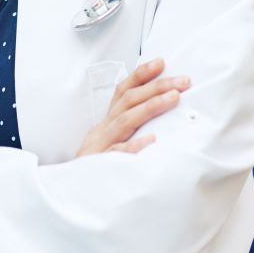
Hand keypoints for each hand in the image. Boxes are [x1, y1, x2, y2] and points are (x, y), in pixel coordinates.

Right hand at [75, 58, 189, 157]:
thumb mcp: (112, 141)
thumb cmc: (97, 163)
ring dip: (150, 107)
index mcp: (108, 122)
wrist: (71, 190)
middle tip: (183, 81)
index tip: (161, 62)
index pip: (123, 91)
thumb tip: (161, 111)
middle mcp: (104, 129)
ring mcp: (101, 145)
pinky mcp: (101, 164)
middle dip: (156, 87)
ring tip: (174, 98)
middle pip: (128, 100)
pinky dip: (134, 146)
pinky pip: (118, 154)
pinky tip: (152, 141)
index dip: (141, 75)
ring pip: (125, 121)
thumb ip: (131, 126)